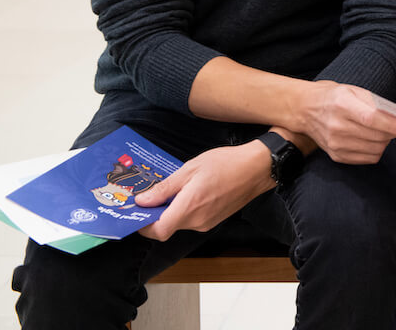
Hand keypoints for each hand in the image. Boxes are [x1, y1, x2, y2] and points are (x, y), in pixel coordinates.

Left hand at [136, 142, 274, 241]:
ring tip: (172, 189)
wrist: (257, 167)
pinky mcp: (216, 219)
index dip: (143, 225)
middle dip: (156, 214)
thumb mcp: (190, 169)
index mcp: (189, 207)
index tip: (137, 212)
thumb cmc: (226, 163)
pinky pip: (193, 219)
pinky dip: (185, 210)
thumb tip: (143, 201)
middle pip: (167, 227)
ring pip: (180, 223)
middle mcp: (197, 221)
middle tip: (150, 196)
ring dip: (172, 210)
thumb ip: (165, 188)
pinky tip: (189, 192)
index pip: (157, 231)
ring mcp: (208, 222)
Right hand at [294, 81, 395, 163]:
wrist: (306, 110)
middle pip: (375, 136)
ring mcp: (335, 144)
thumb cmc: (335, 98)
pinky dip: (376, 151)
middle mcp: (337, 126)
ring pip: (374, 150)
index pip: (371, 119)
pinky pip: (367, 159)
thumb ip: (376, 104)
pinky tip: (373, 140)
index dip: (392, 125)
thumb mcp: (354, 91)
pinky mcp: (336, 156)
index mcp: (342, 105)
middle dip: (393, 133)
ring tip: (384, 132)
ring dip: (385, 142)